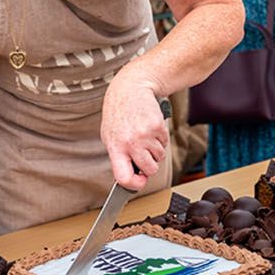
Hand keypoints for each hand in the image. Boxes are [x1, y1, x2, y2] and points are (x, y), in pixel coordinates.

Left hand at [100, 72, 168, 189]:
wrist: (131, 90)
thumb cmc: (119, 114)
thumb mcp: (110, 136)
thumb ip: (119, 156)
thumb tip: (131, 174)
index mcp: (116, 147)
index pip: (124, 177)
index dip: (134, 184)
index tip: (139, 181)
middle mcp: (131, 143)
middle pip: (150, 169)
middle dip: (150, 166)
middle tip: (144, 156)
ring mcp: (146, 135)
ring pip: (159, 157)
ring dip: (155, 151)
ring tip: (145, 137)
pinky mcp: (158, 127)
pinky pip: (165, 144)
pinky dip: (160, 140)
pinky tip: (150, 129)